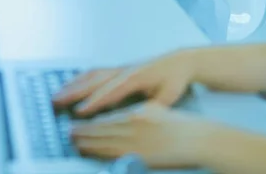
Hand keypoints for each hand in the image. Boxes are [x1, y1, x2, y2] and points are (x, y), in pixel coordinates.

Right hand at [53, 50, 195, 115]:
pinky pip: (95, 72)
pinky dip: (80, 78)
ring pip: (92, 75)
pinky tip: (70, 85)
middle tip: (56, 102)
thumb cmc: (174, 79)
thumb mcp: (169, 97)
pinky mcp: (118, 69)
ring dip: (73, 84)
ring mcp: (120, 68)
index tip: (79, 112)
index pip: (111, 91)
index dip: (94, 102)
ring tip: (56, 95)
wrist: (179, 61)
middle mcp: (124, 70)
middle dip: (74, 92)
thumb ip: (153, 108)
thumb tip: (140, 117)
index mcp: (135, 77)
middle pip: (94, 80)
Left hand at [71, 101, 204, 168]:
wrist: (197, 140)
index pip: (108, 118)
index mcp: (137, 113)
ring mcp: (137, 143)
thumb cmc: (179, 125)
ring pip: (106, 143)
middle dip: (83, 131)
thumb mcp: (157, 109)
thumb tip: (122, 117)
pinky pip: (117, 155)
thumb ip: (138, 112)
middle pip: (103, 130)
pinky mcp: (142, 157)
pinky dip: (101, 154)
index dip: (90, 120)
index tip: (77, 120)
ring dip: (88, 143)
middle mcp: (134, 126)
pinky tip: (92, 153)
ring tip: (74, 142)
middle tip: (67, 132)